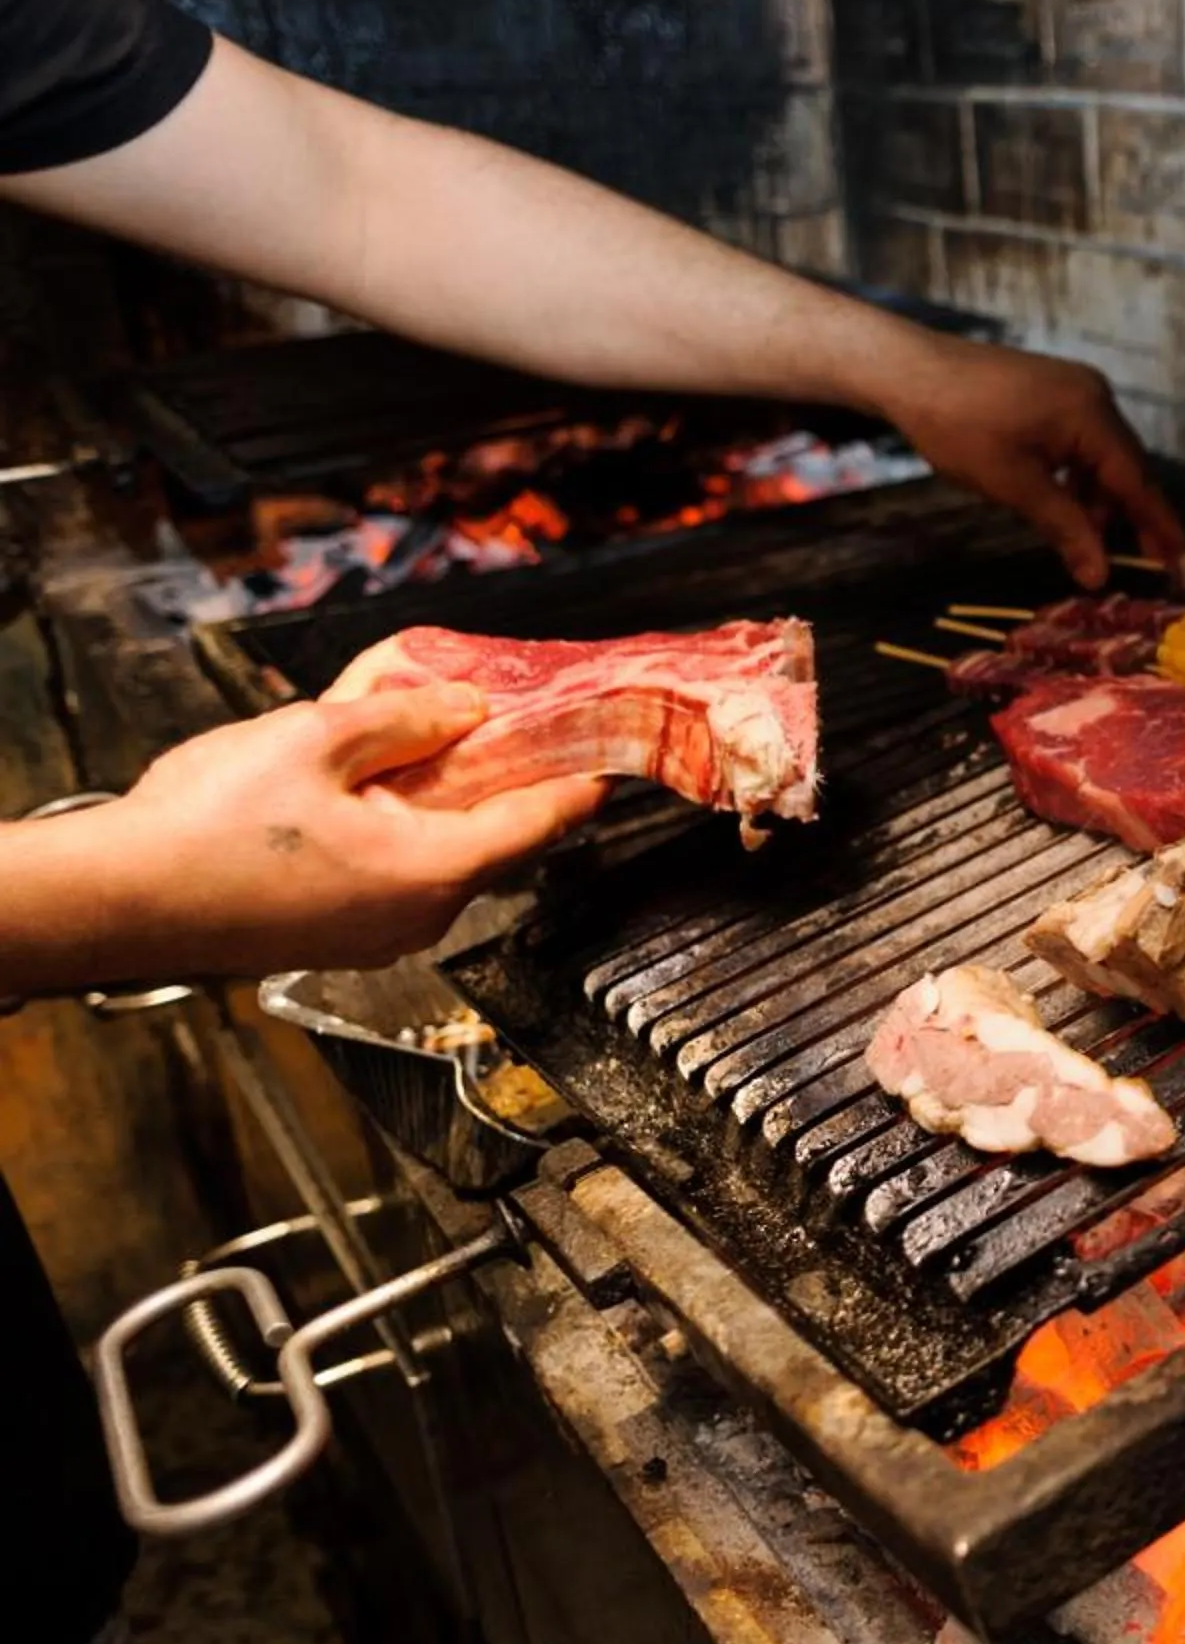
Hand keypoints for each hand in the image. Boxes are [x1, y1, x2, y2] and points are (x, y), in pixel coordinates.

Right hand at [7, 687, 602, 988]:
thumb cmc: (210, 826)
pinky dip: (392, 827)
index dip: (581, 778)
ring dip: (435, 798)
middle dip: (494, 775)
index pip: (545, 821)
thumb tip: (469, 707)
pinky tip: (356, 787)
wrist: (116, 899)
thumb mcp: (318, 738)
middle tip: (496, 721)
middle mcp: (422, 915)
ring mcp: (379, 935)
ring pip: (438, 853)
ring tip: (405, 739)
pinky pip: (391, 873)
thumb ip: (407, 718)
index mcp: (436, 869)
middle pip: (493, 835)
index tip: (610, 750)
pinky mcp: (338, 936)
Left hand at [873, 338, 1184, 584]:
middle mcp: (1094, 395)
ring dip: (1098, 498)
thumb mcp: (1015, 486)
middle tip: (1146, 559)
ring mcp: (1075, 388)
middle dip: (1129, 514)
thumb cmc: (958, 426)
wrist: (909, 371)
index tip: (1181, 557)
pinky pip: (1082, 440)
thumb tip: (1099, 576)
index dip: (1159, 522)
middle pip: (1125, 465)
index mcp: (1091, 414)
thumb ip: (1066, 528)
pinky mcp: (1054, 390)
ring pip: (1102, 455)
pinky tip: (1063, 500)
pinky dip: (1079, 475)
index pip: (1136, 479)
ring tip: (1087, 539)